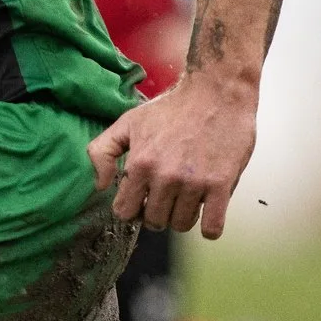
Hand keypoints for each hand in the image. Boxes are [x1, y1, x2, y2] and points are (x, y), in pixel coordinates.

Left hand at [86, 74, 257, 236]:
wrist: (216, 92)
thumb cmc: (173, 108)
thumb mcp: (128, 122)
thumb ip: (102, 151)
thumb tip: (100, 186)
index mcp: (140, 164)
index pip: (125, 212)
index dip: (132, 208)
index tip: (143, 199)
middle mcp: (165, 177)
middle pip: (154, 222)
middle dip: (158, 213)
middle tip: (167, 196)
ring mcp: (193, 183)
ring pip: (181, 225)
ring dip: (183, 216)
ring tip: (187, 197)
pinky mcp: (221, 185)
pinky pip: (212, 228)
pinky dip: (210, 226)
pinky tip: (208, 210)